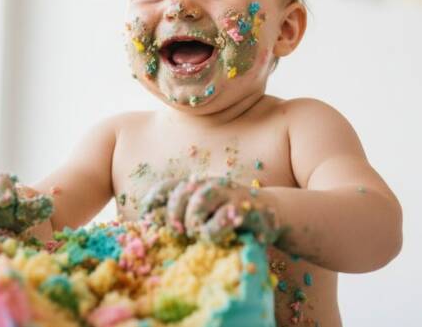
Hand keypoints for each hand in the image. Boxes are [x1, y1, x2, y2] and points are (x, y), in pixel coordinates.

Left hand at [141, 176, 283, 245]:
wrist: (274, 213)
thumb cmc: (231, 219)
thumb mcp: (205, 215)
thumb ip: (181, 217)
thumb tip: (149, 228)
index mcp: (195, 185)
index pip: (165, 187)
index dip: (152, 204)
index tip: (147, 222)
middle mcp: (209, 184)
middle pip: (179, 195)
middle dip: (175, 217)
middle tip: (183, 232)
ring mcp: (227, 193)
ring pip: (197, 202)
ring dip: (194, 224)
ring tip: (201, 234)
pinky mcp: (244, 207)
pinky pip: (220, 219)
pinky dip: (214, 232)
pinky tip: (220, 237)